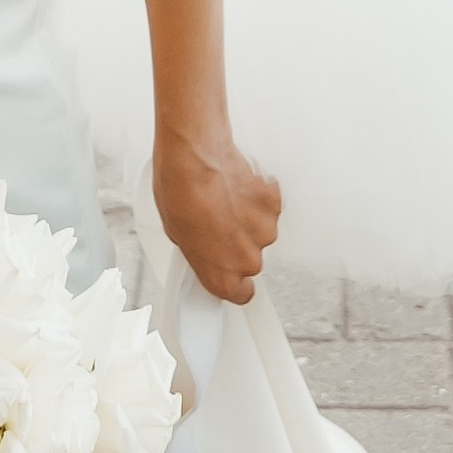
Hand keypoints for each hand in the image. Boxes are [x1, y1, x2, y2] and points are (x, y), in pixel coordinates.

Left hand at [152, 127, 281, 305]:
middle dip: (238, 243)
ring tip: (225, 198)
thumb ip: (202, 253)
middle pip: (251, 260)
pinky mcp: (274, 204)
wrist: (193, 158)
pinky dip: (257, 197)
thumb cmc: (179, 193)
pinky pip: (268, 206)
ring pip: (261, 231)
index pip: (241, 295)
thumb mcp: (177, 236)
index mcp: (222, 275)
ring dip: (248, 218)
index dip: (237, 283)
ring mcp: (265, 232)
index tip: (234, 274)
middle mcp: (248, 260)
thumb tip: (207, 249)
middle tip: (219, 222)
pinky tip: (236, 185)